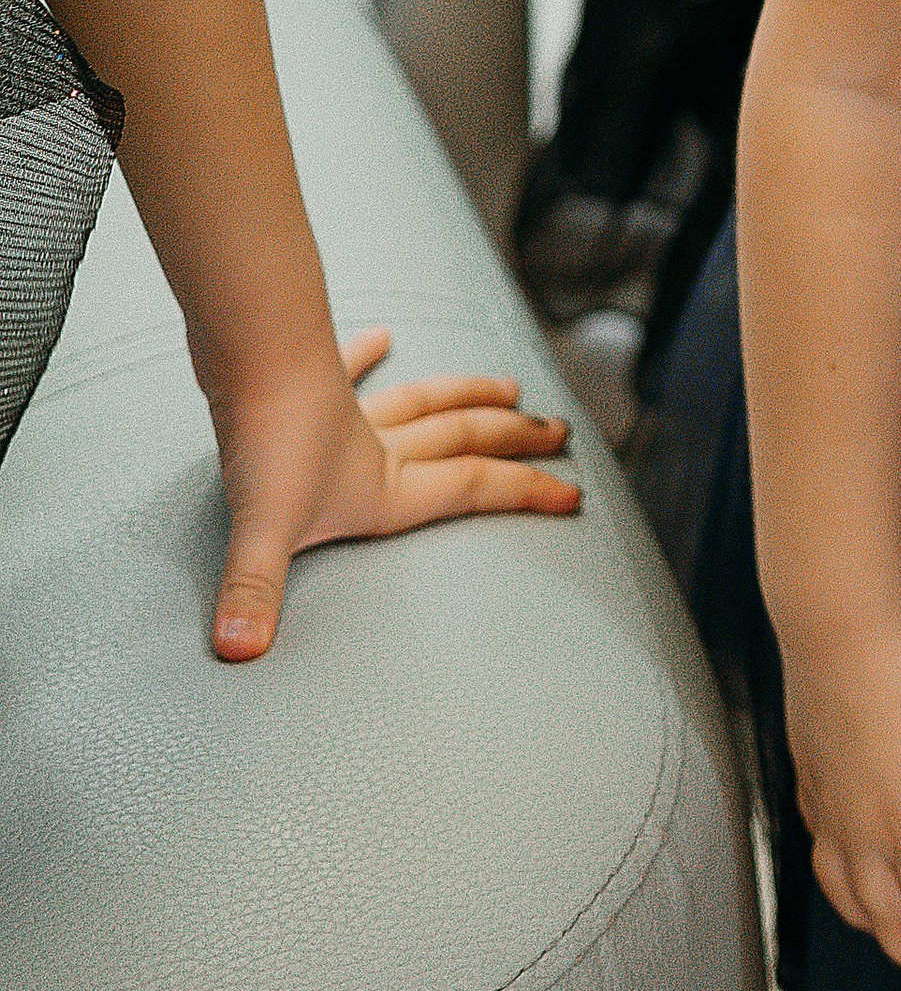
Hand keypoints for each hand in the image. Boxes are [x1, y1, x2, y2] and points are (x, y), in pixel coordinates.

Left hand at [205, 327, 577, 661]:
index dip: (525, 493)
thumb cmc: (263, 438)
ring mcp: (351, 413)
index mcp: (385, 486)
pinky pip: (351, 369)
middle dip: (517, 438)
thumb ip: (254, 593)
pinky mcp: (316, 383)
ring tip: (509, 389)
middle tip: (561, 432)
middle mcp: (379, 448)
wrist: (249, 352)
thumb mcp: (262, 529)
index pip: (472, 488)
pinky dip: (366, 355)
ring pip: (426, 401)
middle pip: (464, 437)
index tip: (572, 494)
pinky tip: (382, 338)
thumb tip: (239, 652)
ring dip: (469, 395)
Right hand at [782, 604, 900, 990]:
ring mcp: (825, 807)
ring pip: (840, 890)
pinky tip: (847, 859)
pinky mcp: (807, 778)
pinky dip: (836, 872)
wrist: (835, 626)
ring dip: (868, 921)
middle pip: (881, 918)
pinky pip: (818, 847)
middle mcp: (857, 832)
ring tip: (887, 932)